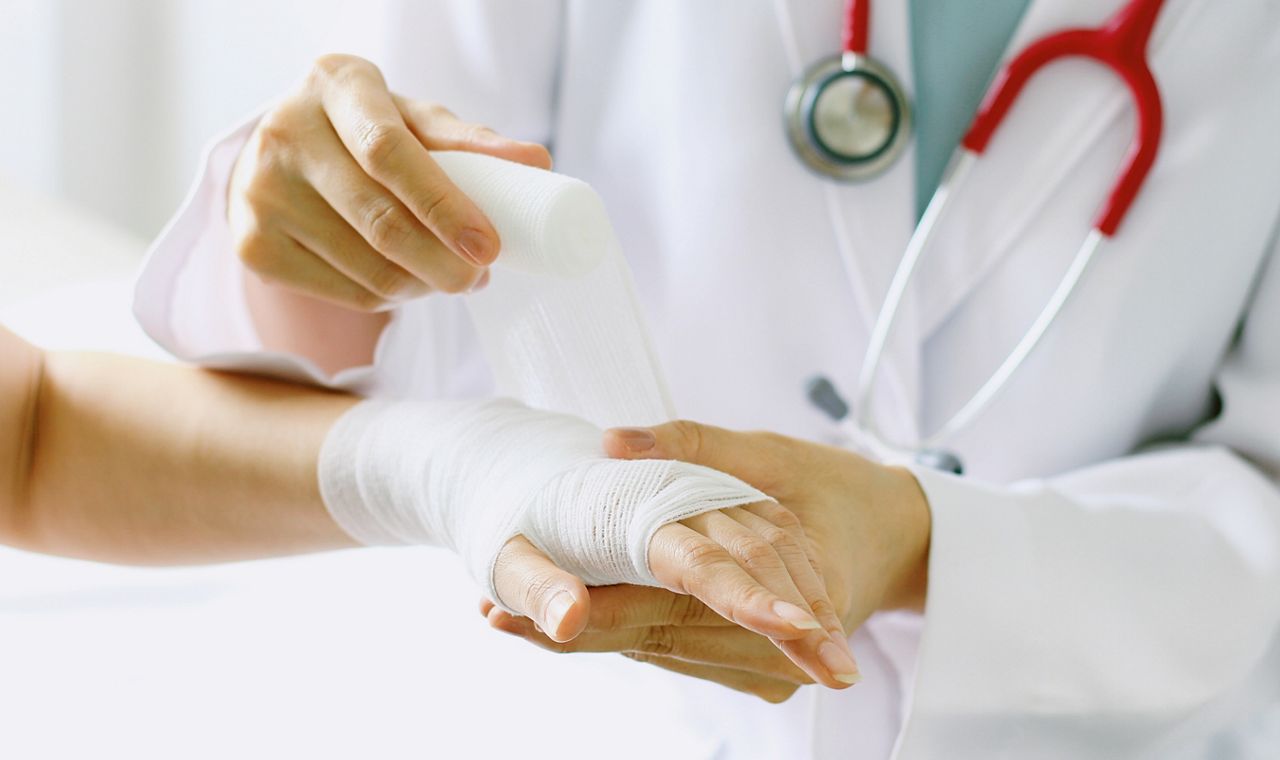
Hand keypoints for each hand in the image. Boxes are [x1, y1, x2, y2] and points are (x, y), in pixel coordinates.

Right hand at [229, 54, 550, 310]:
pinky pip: (346, 293)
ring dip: (424, 285)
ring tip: (452, 277)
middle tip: (480, 277)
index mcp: (335, 85)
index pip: (389, 151)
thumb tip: (539, 163)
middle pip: (379, 220)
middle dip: (443, 262)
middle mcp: (284, 133)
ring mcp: (259, 193)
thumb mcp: (413, 120)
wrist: (280, 153)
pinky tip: (407, 282)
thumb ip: (473, 143)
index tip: (490, 245)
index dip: (444, 206)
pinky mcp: (252, 245)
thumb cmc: (365, 131)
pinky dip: (391, 297)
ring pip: (367, 268)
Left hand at [485, 420, 931, 701]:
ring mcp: (769, 665)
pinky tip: (578, 619)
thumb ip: (690, 444)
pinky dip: (630, 635)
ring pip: (659, 652)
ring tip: (509, 618)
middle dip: (572, 627)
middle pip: (653, 638)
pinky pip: (679, 654)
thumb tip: (610, 441)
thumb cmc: (831, 486)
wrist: (893, 538)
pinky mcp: (759, 673)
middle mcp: (777, 638)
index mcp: (785, 575)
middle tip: (494, 615)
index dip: (594, 607)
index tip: (519, 613)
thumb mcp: (770, 451)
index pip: (673, 602)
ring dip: (592, 635)